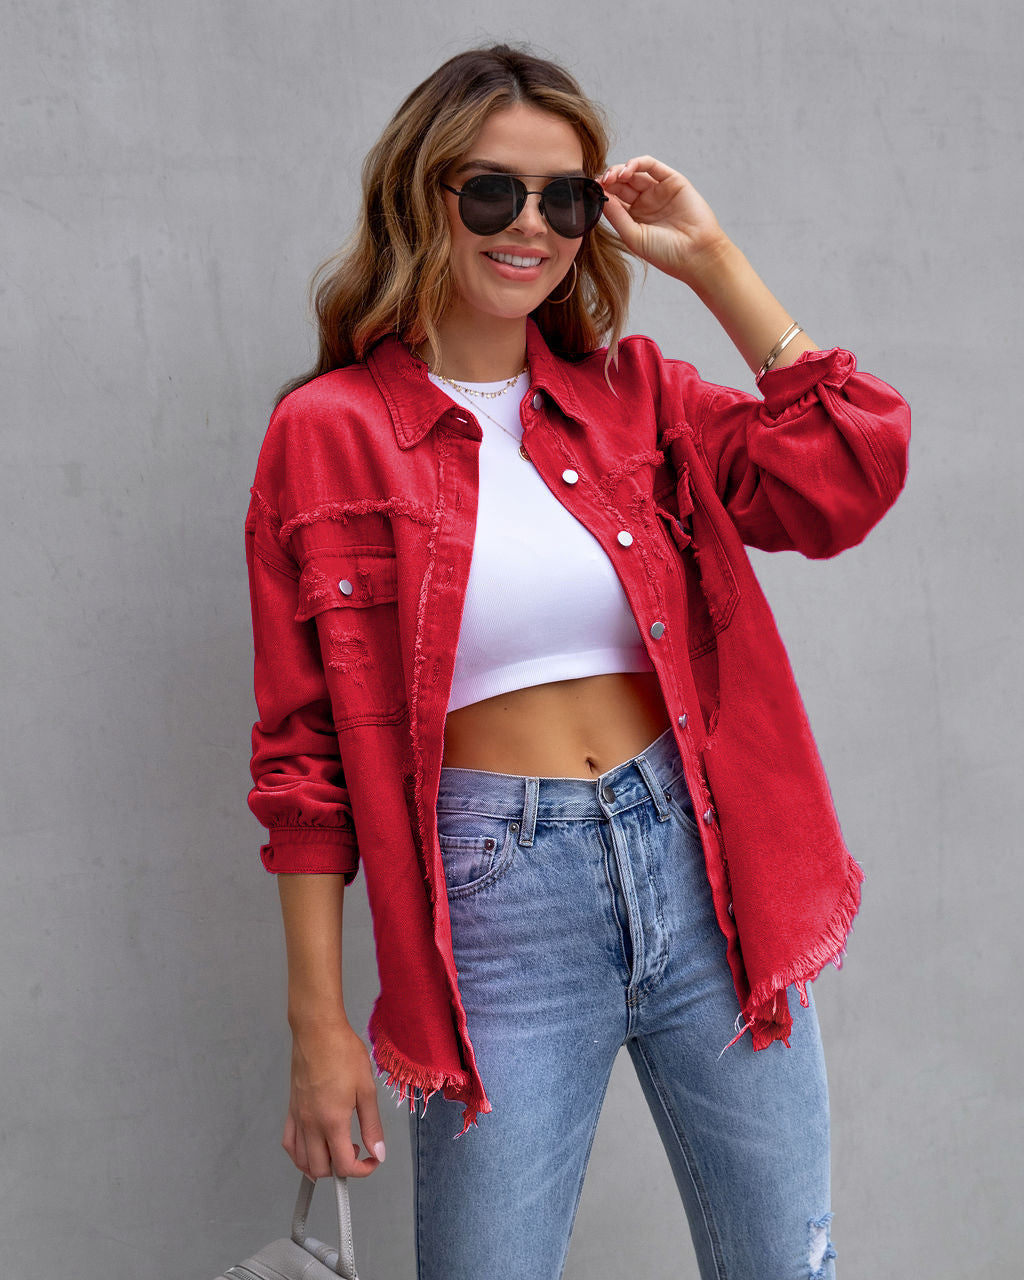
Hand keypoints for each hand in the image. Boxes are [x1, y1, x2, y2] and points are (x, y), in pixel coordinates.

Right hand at [283, 1020, 385, 1178]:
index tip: (373, 1159)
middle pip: (320, 1169)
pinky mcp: (290, 1108)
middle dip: (341, 1170)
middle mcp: (310, 1125)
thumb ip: (371, 1125)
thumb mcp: (366, 1088)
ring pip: (301, 1160)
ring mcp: (297, 1118)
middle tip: (356, 1149)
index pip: (344, 1165)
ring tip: (337, 1148)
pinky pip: (289, 1142)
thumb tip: (378, 1153)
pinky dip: (299, 1153)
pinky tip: (312, 1145)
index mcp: (332, 1121)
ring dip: (320, 1165)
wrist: (317, 1030)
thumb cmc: (344, 1053)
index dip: (363, 1170)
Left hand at [599, 156, 730, 287]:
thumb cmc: (665, 253)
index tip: (590, 192)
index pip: (614, 199)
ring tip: (612, 177)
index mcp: (634, 218)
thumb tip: (599, 197)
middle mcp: (646, 202)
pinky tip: (627, 170)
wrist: (696, 255)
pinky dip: (637, 163)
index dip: (602, 193)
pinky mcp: (672, 181)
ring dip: (620, 170)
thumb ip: (616, 216)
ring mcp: (658, 191)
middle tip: (600, 182)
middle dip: (609, 180)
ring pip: (634, 172)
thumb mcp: (633, 236)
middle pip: (622, 184)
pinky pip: (651, 166)